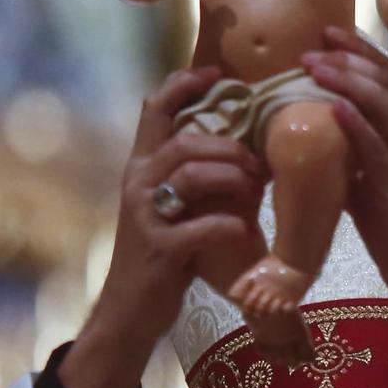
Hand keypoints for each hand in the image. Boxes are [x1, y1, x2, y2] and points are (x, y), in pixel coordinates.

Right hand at [62, 67, 264, 387]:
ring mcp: (145, 217)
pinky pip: (201, 226)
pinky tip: (245, 232)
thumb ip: (195, 181)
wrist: (130, 313)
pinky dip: (230, 225)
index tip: (217, 74)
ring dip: (233, 178)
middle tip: (257, 163)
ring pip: (191, 174)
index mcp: (140, 169)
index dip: (183, 84)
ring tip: (256, 191)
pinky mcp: (159, 251)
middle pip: (184, 140)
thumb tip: (244, 153)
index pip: (154, 110)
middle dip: (229, 145)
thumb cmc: (161, 259)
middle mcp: (137, 184)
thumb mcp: (171, 211)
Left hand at [301, 26, 387, 318]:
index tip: (329, 32)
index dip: (361, 50)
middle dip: (350, 57)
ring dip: (348, 81)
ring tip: (316, 65)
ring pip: (384, 106)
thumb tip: (312, 130)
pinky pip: (376, 149)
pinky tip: (334, 107)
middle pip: (387, 81)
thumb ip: (351, 151)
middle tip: (315, 43)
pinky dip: (354, 124)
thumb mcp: (371, 177)